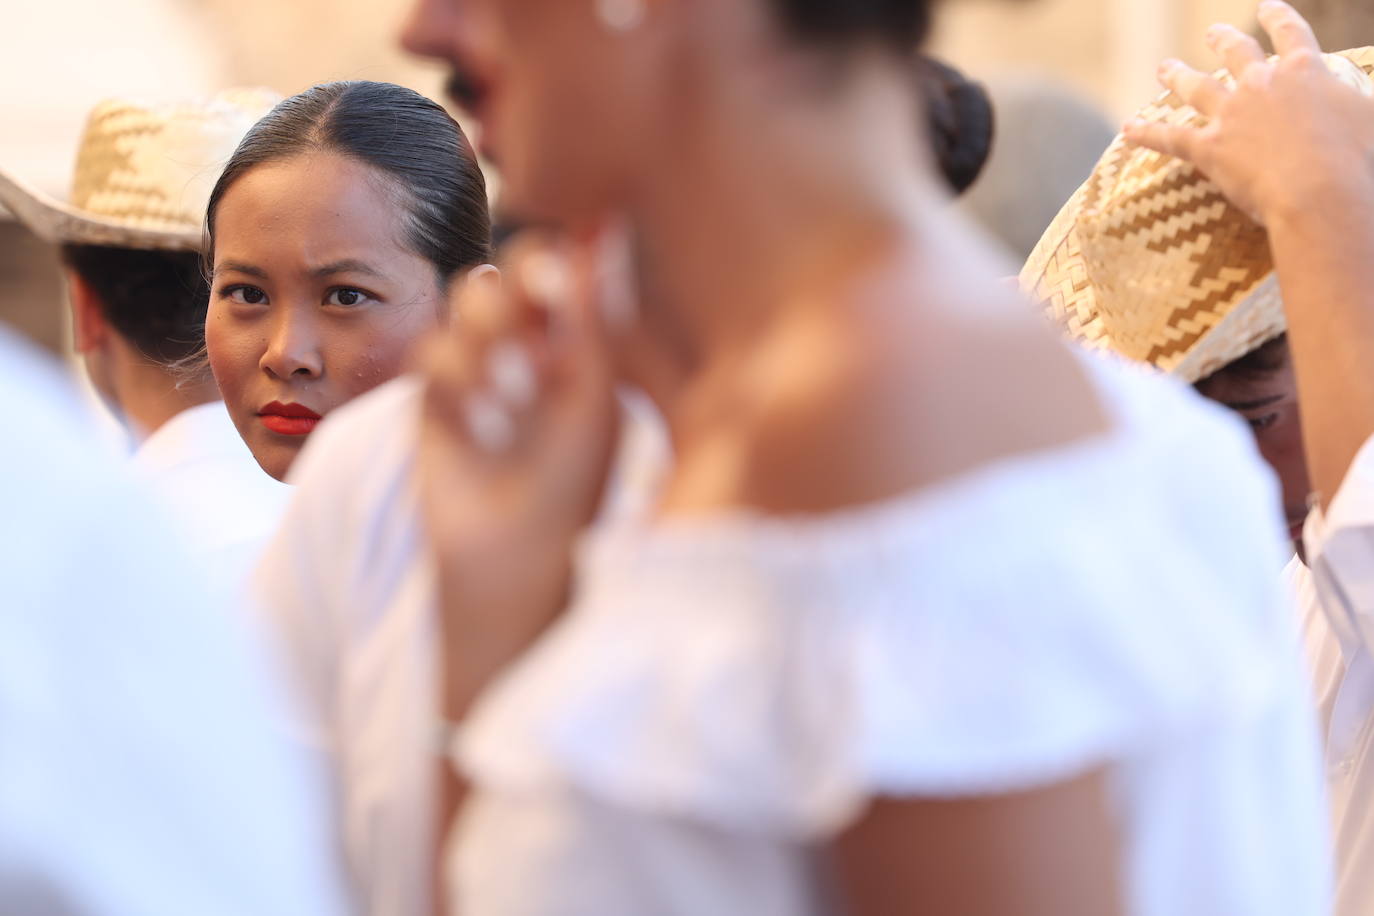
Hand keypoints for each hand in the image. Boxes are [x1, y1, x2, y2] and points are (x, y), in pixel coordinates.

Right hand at [417, 230, 621, 715]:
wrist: (516, 559)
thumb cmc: (575, 485)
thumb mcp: (591, 398)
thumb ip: (590, 320)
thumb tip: (602, 237)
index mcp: (580, 342)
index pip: (563, 271)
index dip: (553, 263)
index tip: (558, 281)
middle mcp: (531, 345)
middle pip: (508, 273)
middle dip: (515, 294)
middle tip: (533, 322)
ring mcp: (482, 369)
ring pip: (468, 302)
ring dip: (490, 339)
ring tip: (517, 393)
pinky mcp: (438, 399)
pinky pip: (432, 352)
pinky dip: (458, 382)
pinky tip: (488, 429)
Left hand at [1123, 1, 1373, 226]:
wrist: (1321, 190)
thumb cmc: (1359, 159)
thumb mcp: (1373, 119)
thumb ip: (1366, 106)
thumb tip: (1368, 106)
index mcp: (1305, 72)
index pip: (1291, 35)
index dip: (1278, 18)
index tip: (1267, 5)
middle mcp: (1263, 84)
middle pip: (1237, 53)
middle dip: (1223, 40)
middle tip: (1212, 32)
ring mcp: (1232, 114)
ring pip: (1196, 87)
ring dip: (1177, 75)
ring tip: (1163, 67)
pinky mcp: (1208, 147)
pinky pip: (1169, 138)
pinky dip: (1146, 132)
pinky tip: (1127, 128)